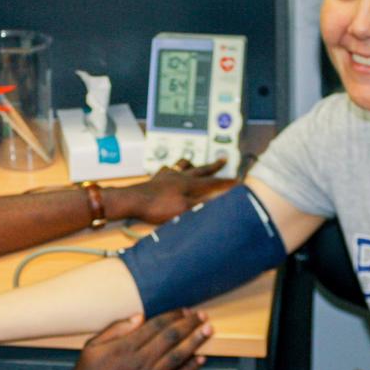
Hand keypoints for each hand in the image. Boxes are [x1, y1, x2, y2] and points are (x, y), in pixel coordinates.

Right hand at [61, 309, 210, 369]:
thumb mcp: (92, 347)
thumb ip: (115, 329)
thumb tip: (138, 317)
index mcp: (126, 346)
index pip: (156, 325)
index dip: (173, 315)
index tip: (184, 310)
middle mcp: (140, 361)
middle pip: (171, 337)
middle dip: (189, 324)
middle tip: (202, 317)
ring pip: (178, 355)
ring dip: (195, 341)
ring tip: (207, 331)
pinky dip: (191, 368)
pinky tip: (200, 359)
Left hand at [115, 158, 233, 223]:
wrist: (132, 201)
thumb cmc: (157, 207)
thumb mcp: (184, 209)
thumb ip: (201, 204)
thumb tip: (217, 200)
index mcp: (189, 184)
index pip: (212, 182)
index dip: (225, 182)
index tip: (237, 180)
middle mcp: (179, 177)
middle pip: (201, 169)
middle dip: (213, 166)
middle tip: (223, 159)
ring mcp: (167, 176)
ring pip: (182, 166)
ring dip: (191, 164)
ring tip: (194, 162)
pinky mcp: (156, 179)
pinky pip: (167, 170)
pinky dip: (172, 170)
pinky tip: (170, 172)